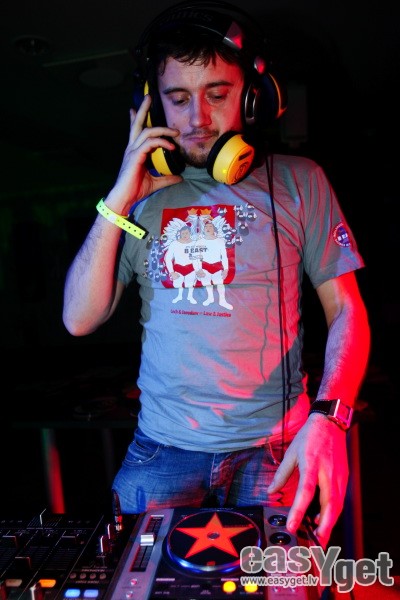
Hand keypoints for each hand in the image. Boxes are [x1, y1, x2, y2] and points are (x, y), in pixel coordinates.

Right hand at [107, 95, 182, 211]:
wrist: (124, 199)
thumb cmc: (135, 190)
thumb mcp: (155, 183)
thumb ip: (166, 178)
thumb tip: (180, 177)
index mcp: (134, 152)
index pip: (135, 131)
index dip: (136, 118)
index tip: (137, 108)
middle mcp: (132, 149)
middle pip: (137, 124)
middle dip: (144, 109)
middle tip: (149, 96)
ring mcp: (132, 152)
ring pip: (146, 131)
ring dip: (162, 129)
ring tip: (176, 132)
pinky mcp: (135, 157)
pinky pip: (150, 143)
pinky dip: (161, 142)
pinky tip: (171, 146)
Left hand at [267, 413, 348, 547]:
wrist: (330, 423)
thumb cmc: (309, 437)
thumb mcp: (291, 452)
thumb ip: (282, 474)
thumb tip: (271, 492)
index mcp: (312, 464)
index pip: (306, 491)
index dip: (299, 510)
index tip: (293, 526)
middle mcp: (327, 472)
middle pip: (329, 504)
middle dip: (323, 526)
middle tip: (315, 543)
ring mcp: (339, 475)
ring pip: (337, 505)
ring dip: (329, 523)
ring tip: (319, 537)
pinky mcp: (344, 477)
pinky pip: (340, 499)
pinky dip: (333, 513)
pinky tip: (323, 519)